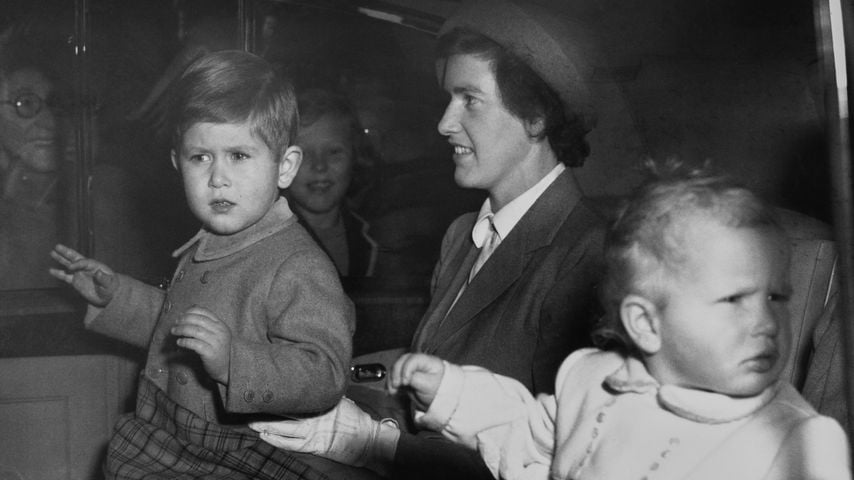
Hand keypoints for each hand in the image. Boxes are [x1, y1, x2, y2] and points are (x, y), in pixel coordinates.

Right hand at [49, 244, 117, 306]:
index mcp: (96, 266)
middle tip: (57, 246)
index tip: (70, 268)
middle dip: (66, 252)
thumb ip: (104, 279)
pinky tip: (51, 270)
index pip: (85, 262)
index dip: (77, 264)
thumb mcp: (109, 284)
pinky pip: (66, 276)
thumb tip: (99, 273)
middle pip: (75, 258)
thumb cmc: (111, 288)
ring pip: (68, 264)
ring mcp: (80, 273)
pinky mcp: (76, 281)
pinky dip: (59, 273)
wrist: (108, 296)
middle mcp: (87, 268)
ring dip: (60, 259)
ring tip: (52, 252)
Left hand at [171, 306, 230, 383]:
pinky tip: (179, 342)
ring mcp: (216, 343)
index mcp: (221, 325)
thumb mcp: (216, 334)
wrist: (227, 368)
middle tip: (175, 323)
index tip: (182, 314)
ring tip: (174, 331)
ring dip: (182, 329)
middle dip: (185, 319)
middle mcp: (220, 332)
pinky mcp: (211, 353)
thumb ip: (207, 325)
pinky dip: (185, 342)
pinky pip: (195, 344)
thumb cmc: (218, 350)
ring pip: (196, 331)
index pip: (205, 312)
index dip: (191, 311)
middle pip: (199, 320)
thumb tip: (188, 314)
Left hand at [249, 397, 398, 470]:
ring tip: (252, 421)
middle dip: (267, 408)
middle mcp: (315, 416)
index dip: (281, 392)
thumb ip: (326, 393)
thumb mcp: (342, 400)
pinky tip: (265, 436)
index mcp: (322, 402)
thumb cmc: (357, 419)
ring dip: (266, 425)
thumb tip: (315, 382)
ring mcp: (313, 432)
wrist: (368, 440)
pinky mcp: (313, 447)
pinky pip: (289, 444)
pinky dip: (276, 440)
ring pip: (283, 428)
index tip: (268, 385)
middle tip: (252, 402)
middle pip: (285, 411)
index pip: (296, 395)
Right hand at [388, 353, 444, 411]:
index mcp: (428, 361)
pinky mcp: (406, 377)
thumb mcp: (429, 385)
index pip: (413, 359)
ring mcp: (411, 369)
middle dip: (396, 373)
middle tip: (396, 386)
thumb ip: (416, 378)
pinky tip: (392, 392)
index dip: (406, 369)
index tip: (405, 382)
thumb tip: (403, 378)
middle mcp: (418, 363)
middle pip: (402, 361)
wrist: (441, 402)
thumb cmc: (440, 391)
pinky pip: (394, 377)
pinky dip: (391, 384)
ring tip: (393, 391)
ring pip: (396, 368)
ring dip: (391, 379)